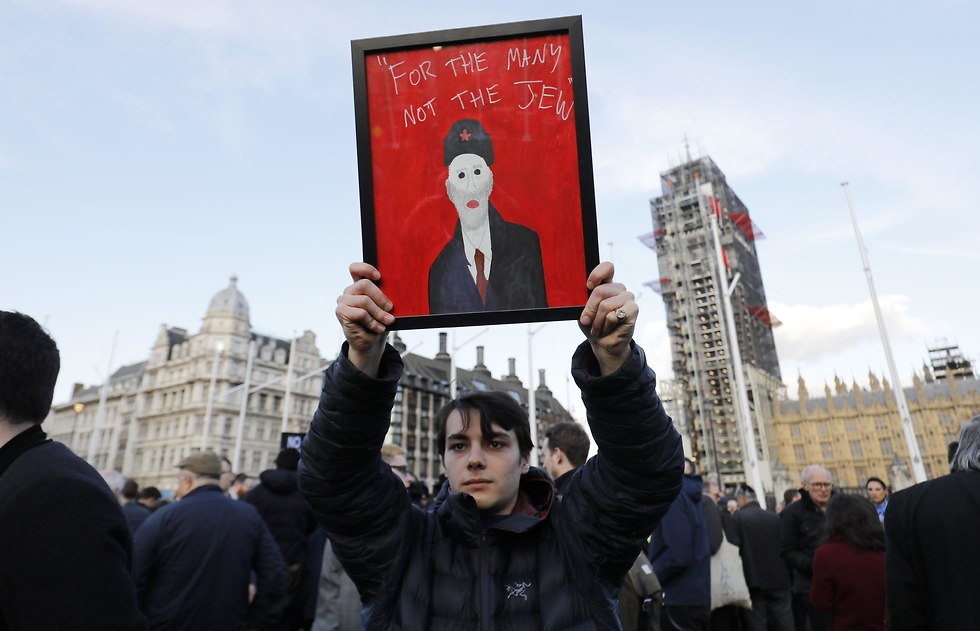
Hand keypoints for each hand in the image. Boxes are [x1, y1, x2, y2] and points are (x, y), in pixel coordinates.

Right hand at [336, 262, 394, 376]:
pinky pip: (360, 313)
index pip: (356, 269)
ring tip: (387, 321)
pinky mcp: (341, 312)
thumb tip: (396, 295)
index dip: (366, 268)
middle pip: (364, 284)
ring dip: (379, 313)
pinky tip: (378, 327)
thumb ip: (386, 298)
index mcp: (360, 285)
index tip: (379, 277)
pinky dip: (372, 321)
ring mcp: (343, 301)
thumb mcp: (385, 308)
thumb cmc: (379, 323)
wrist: (371, 343)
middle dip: (380, 297)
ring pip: (364, 301)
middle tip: (390, 308)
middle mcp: (350, 291)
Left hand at [578, 261, 635, 374]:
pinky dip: (606, 325)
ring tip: (598, 327)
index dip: (597, 274)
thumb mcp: (583, 311)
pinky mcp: (633, 309)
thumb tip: (574, 296)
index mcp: (606, 284)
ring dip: (598, 321)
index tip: (588, 286)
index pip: (607, 268)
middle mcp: (618, 289)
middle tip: (586, 320)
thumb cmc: (592, 325)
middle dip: (590, 309)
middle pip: (600, 290)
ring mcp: (628, 297)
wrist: (602, 343)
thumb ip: (583, 301)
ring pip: (606, 305)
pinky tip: (609, 328)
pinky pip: (614, 315)